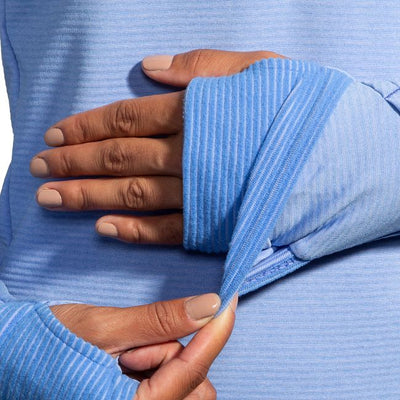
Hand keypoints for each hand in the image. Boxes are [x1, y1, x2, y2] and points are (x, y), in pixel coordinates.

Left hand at [30, 49, 282, 244]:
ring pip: (132, 195)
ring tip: (52, 197)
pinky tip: (105, 229)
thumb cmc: (303, 112)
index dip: (88, 126)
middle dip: (75, 162)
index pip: (126, 118)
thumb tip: (151, 67)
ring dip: (88, 197)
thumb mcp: (260, 69)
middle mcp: (189, 154)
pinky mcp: (214, 224)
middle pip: (118, 157)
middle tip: (40, 167)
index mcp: (196, 113)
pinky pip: (167, 230)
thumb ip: (205, 67)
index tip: (56, 134)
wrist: (341, 160)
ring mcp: (199, 193)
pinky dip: (135, 230)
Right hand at [51, 293, 236, 399]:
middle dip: (173, 355)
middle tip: (133, 344)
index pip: (191, 370)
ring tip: (123, 355)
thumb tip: (208, 307)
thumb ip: (158, 322)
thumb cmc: (43, 348)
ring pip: (183, 385)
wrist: (9, 361)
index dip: (214, 331)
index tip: (227, 301)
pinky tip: (125, 364)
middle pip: (194, 386)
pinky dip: (155, 367)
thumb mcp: (101, 330)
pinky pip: (168, 387)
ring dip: (163, 361)